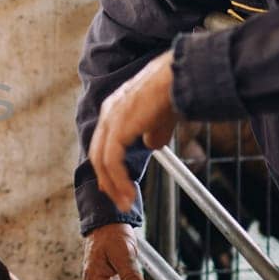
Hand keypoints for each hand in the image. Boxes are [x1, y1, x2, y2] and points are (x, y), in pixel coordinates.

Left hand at [89, 50, 176, 211]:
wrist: (180, 75)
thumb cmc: (174, 90)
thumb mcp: (161, 116)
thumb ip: (153, 131)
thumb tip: (151, 145)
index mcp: (115, 108)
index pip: (103, 143)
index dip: (107, 167)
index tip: (115, 187)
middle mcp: (108, 113)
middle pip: (98, 155)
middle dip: (107, 181)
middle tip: (119, 201)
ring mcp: (111, 120)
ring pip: (102, 162)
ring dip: (114, 186)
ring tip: (126, 204)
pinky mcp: (118, 129)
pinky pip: (112, 162)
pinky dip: (119, 181)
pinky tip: (130, 194)